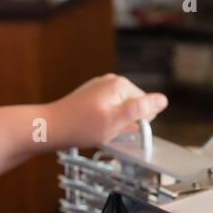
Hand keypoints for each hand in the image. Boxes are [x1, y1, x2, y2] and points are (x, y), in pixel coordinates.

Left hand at [47, 74, 167, 149]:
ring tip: (97, 129)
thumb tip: (162, 100)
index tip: (120, 129)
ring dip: (113, 124)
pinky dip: (104, 122)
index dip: (137, 124)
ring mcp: (99, 88)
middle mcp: (110, 82)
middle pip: (133, 108)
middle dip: (124, 123)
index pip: (146, 106)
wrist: (50, 127)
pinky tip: (92, 128)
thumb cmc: (80, 127)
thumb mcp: (116, 121)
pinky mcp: (91, 97)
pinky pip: (107, 111)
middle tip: (106, 130)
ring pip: (119, 111)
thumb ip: (141, 109)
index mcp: (120, 85)